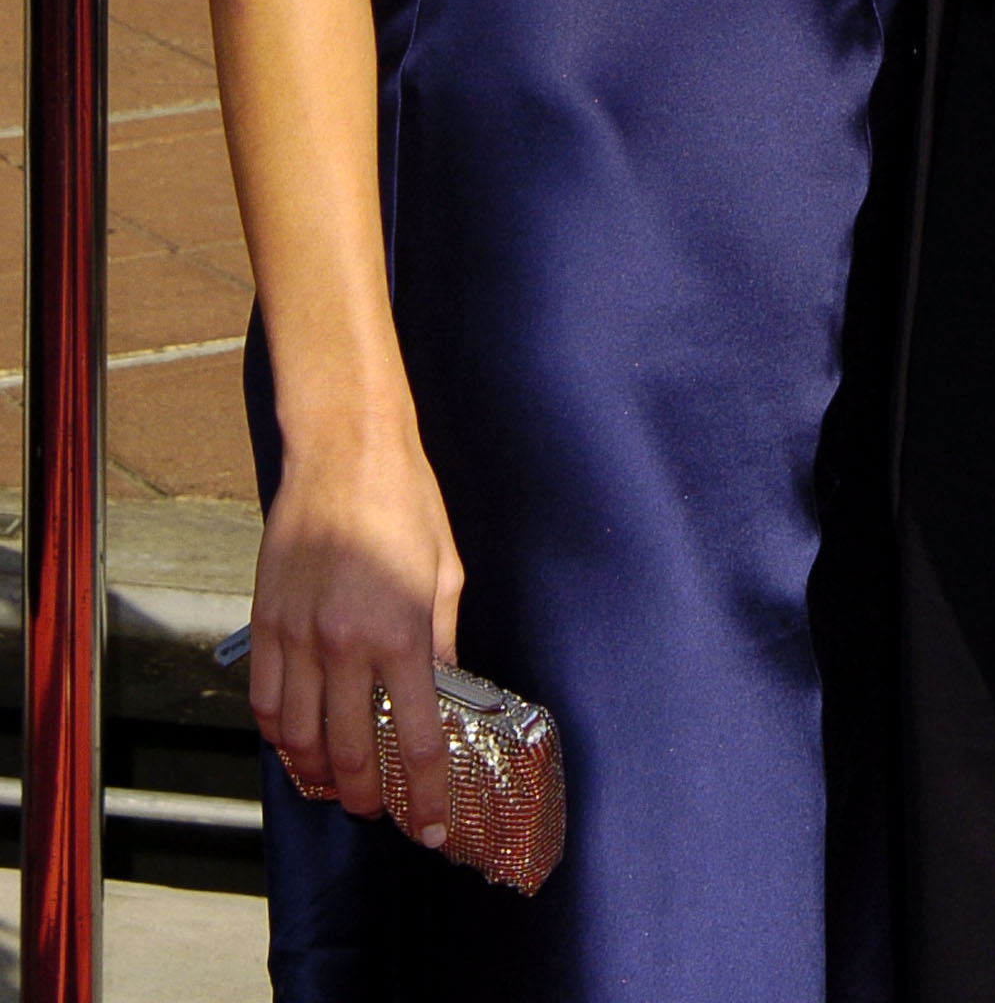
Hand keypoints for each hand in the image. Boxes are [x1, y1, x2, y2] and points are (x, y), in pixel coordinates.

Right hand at [248, 422, 463, 844]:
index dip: (426, 797)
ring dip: (316, 777)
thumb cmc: (404, 502)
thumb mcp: (444, 571)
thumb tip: (439, 691)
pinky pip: (265, 703)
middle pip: (349, 757)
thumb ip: (440, 640)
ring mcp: (298, 638)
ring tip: (334, 786)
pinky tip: (294, 742)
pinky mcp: (265, 624)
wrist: (343, 451)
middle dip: (367, 798)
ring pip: (298, 741)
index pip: (415, 743)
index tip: (435, 828)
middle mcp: (346, 647)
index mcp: (402, 634)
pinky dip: (278, 736)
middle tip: (379, 809)